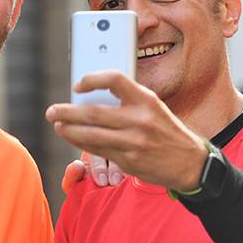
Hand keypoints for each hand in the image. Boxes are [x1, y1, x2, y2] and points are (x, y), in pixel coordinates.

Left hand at [47, 72, 208, 191]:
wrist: (190, 163)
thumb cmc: (167, 132)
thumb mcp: (154, 109)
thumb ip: (128, 102)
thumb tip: (91, 98)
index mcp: (147, 100)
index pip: (114, 80)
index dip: (92, 80)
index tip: (77, 85)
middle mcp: (140, 119)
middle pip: (93, 112)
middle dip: (67, 111)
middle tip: (52, 111)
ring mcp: (133, 141)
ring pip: (91, 133)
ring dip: (69, 129)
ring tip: (58, 125)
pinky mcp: (129, 160)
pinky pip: (97, 150)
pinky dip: (80, 143)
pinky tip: (71, 137)